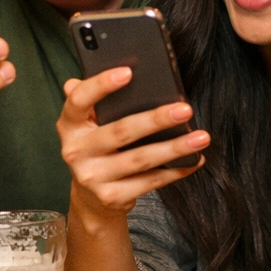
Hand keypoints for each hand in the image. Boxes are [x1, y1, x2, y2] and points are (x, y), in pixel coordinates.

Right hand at [58, 68, 209, 218]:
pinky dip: (176, 170)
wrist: (91, 199)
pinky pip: (150, 181)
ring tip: (201, 137)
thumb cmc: (97, 149)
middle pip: (120, 131)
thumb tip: (106, 73)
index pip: (79, 100)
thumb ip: (94, 100)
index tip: (128, 72)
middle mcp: (75, 152)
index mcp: (69, 125)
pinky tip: (194, 159)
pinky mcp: (111, 197)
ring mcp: (92, 177)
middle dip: (156, 120)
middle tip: (185, 110)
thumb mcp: (89, 124)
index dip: (101, 85)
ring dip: (174, 147)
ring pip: (141, 159)